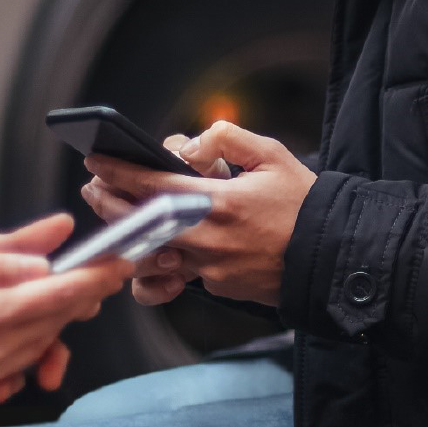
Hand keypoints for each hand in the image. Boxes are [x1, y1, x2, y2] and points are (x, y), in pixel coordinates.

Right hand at [0, 213, 130, 402]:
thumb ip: (10, 251)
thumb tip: (56, 235)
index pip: (65, 293)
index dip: (98, 276)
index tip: (120, 262)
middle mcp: (1, 350)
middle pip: (60, 319)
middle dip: (82, 295)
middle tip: (92, 272)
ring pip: (45, 344)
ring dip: (56, 321)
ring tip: (48, 297)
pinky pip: (20, 368)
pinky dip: (28, 349)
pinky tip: (19, 334)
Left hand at [80, 122, 316, 306]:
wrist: (333, 255)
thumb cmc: (304, 203)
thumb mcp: (271, 155)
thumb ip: (226, 139)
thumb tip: (190, 147)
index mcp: (217, 202)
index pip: (152, 184)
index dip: (118, 171)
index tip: (95, 159)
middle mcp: (207, 239)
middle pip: (138, 223)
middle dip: (109, 204)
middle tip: (94, 188)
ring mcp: (210, 268)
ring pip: (151, 255)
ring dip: (132, 234)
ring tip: (124, 215)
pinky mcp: (218, 286)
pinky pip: (180, 273)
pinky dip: (167, 258)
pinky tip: (160, 244)